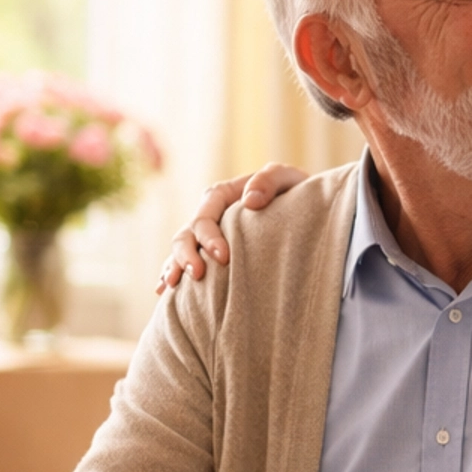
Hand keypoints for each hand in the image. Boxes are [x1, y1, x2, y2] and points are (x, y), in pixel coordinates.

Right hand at [156, 163, 307, 291]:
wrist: (305, 212)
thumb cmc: (298, 194)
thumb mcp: (290, 179)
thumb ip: (270, 180)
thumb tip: (250, 201)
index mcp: (223, 196)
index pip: (206, 214)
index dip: (209, 236)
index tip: (223, 257)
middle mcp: (210, 216)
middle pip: (186, 234)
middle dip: (186, 255)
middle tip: (198, 275)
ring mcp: (207, 236)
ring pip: (180, 250)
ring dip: (174, 266)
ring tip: (174, 286)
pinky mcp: (209, 254)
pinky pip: (184, 264)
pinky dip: (171, 274)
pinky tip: (166, 293)